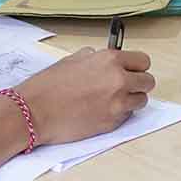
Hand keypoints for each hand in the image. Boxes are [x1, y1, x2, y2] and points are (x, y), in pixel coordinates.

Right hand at [14, 47, 154, 144]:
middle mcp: (118, 80)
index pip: (143, 61)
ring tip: (112, 100)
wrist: (33, 112)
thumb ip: (94, 58)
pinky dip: (119, 113)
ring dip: (131, 100)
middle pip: (148, 82)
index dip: (136, 66)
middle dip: (138, 83)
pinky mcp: (112, 123)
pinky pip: (127, 116)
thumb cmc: (47, 86)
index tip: (131, 70)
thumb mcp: (71, 60)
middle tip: (124, 86)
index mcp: (110, 60)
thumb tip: (102, 58)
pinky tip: (102, 111)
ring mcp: (117, 104)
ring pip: (141, 101)